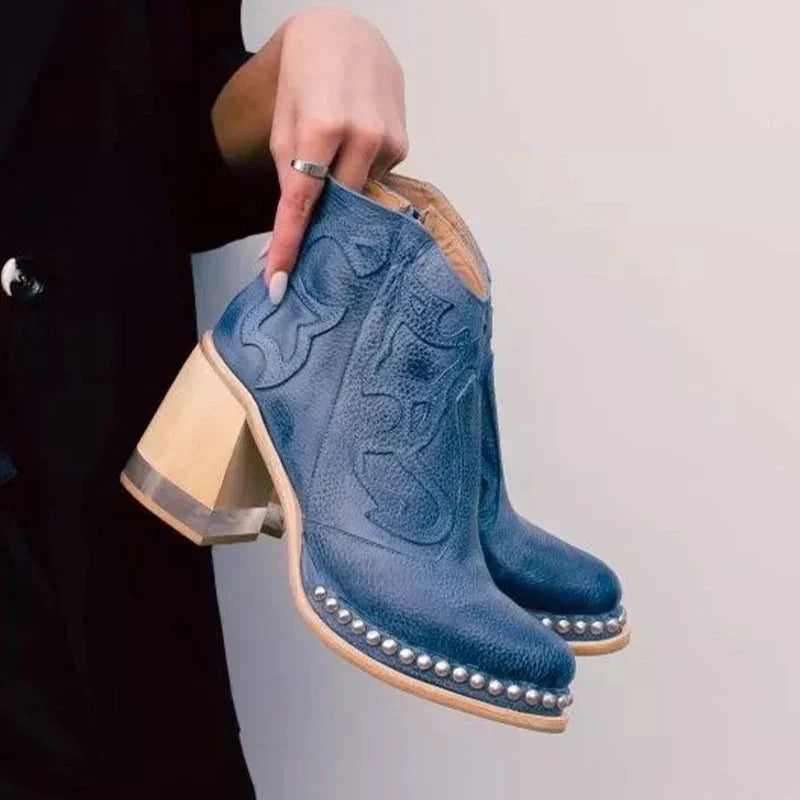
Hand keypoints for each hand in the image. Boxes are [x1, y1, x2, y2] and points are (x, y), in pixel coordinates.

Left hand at [262, 10, 407, 302]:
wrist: (347, 36)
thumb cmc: (306, 79)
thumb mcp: (283, 124)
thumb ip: (289, 176)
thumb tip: (290, 230)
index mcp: (322, 126)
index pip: (303, 201)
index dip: (289, 244)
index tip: (278, 282)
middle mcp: (362, 135)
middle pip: (338, 206)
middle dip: (322, 220)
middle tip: (309, 228)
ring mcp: (388, 142)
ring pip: (360, 197)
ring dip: (343, 192)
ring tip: (334, 157)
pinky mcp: (403, 146)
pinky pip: (376, 180)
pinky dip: (360, 176)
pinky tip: (354, 149)